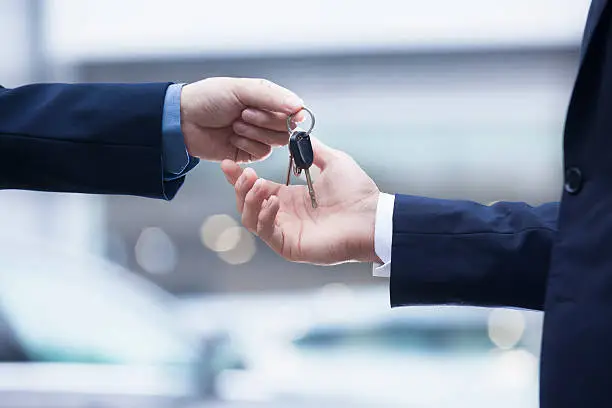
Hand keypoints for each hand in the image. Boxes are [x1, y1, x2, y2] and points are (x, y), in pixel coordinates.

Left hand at [180, 77, 303, 161]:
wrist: (183, 120)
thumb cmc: (208, 98)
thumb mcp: (241, 89)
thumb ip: (272, 97)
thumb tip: (299, 106)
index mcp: (266, 99)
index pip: (293, 109)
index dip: (292, 114)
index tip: (290, 113)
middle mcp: (265, 118)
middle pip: (287, 127)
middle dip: (265, 121)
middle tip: (243, 113)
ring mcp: (258, 136)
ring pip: (276, 141)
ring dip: (254, 132)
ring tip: (235, 124)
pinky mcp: (248, 153)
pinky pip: (262, 153)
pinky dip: (247, 145)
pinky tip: (232, 137)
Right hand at [221, 138, 380, 264]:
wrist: (373, 216)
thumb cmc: (358, 192)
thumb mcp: (333, 162)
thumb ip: (313, 150)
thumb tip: (298, 133)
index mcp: (291, 198)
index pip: (256, 187)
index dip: (239, 176)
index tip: (228, 162)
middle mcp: (284, 215)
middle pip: (247, 203)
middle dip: (240, 187)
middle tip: (245, 172)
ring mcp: (285, 232)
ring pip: (251, 219)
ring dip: (249, 200)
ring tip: (258, 184)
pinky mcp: (289, 246)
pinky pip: (266, 232)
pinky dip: (264, 216)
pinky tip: (273, 201)